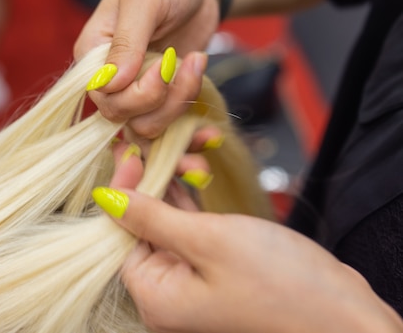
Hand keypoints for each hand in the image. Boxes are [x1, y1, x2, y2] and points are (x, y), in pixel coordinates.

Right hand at [75, 0, 219, 138]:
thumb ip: (127, 41)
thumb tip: (112, 84)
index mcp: (92, 54)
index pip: (103, 96)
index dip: (137, 92)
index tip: (167, 63)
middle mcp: (109, 79)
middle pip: (123, 117)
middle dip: (162, 100)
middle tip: (191, 63)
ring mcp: (136, 91)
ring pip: (147, 127)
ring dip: (179, 106)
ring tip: (198, 64)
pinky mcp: (162, 98)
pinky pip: (168, 128)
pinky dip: (189, 136)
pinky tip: (210, 132)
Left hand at [93, 149, 402, 332]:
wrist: (345, 312)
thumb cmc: (280, 283)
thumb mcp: (208, 240)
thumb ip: (152, 217)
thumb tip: (106, 198)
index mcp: (155, 296)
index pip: (122, 232)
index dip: (124, 188)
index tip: (130, 151)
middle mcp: (168, 292)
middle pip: (144, 222)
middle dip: (155, 175)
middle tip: (160, 138)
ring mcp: (192, 279)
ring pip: (169, 217)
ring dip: (177, 179)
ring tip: (194, 146)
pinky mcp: (215, 267)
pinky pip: (192, 225)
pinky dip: (194, 196)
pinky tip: (198, 166)